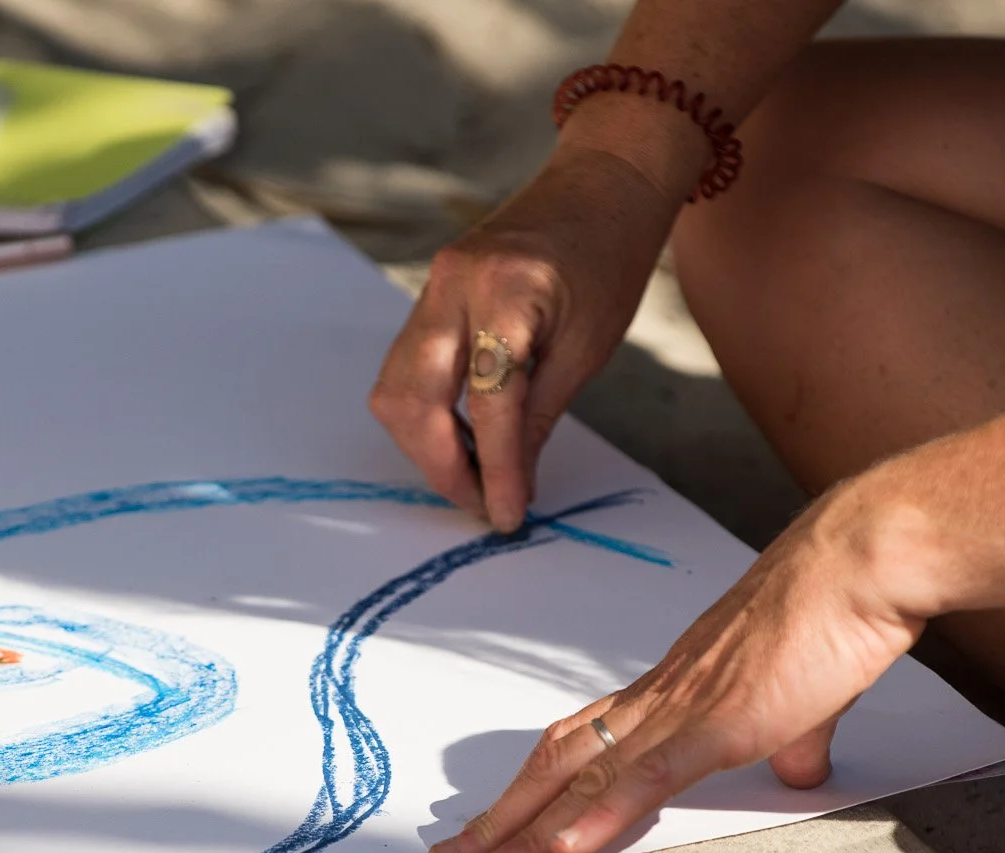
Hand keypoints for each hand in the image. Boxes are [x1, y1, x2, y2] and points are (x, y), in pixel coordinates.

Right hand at [369, 142, 688, 531]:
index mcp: (508, 290)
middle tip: (482, 502)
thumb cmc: (609, 258)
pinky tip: (464, 436)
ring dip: (425, 443)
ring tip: (476, 474)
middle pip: (412, 398)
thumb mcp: (588, 347)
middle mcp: (454, 283)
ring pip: (395, 389)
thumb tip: (510, 484)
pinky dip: (426, 414)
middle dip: (440, 465)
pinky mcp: (428, 295)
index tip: (507, 515)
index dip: (494, 469)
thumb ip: (538, 416)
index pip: (488, 401)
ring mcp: (432, 285)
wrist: (599, 185)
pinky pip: (405, 369)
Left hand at [427, 484, 934, 852]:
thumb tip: (796, 764)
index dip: (536, 788)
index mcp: (673, 691)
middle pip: (556, 763)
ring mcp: (680, 710)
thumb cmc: (833, 614)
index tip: (502, 822)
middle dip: (501, 818)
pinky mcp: (716, 722)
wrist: (857, 567)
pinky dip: (597, 817)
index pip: (583, 746)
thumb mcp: (805, 697)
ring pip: (581, 779)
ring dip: (526, 831)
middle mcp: (658, 699)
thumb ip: (792, 736)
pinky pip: (642, 778)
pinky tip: (562, 849)